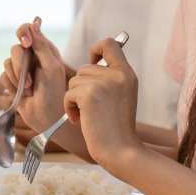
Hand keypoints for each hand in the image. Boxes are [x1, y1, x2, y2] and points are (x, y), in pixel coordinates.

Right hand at [0, 18, 66, 131]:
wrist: (47, 117)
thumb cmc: (54, 92)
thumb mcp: (51, 67)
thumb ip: (41, 45)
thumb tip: (34, 22)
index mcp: (44, 49)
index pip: (28, 29)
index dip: (23, 33)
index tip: (26, 43)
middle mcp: (31, 57)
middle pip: (15, 49)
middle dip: (20, 65)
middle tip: (29, 81)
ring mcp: (21, 69)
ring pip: (6, 62)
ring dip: (16, 78)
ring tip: (28, 90)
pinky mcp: (12, 81)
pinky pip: (2, 76)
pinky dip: (11, 86)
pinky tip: (22, 94)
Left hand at [65, 37, 143, 166]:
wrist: (120, 151)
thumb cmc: (115, 128)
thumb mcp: (119, 96)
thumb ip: (109, 78)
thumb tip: (90, 63)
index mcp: (127, 74)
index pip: (110, 44)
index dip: (96, 49)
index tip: (93, 62)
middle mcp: (118, 75)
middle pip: (84, 67)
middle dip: (81, 87)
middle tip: (92, 108)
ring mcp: (104, 83)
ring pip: (74, 81)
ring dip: (75, 99)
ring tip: (89, 115)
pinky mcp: (90, 93)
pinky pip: (68, 94)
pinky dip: (69, 108)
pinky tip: (81, 120)